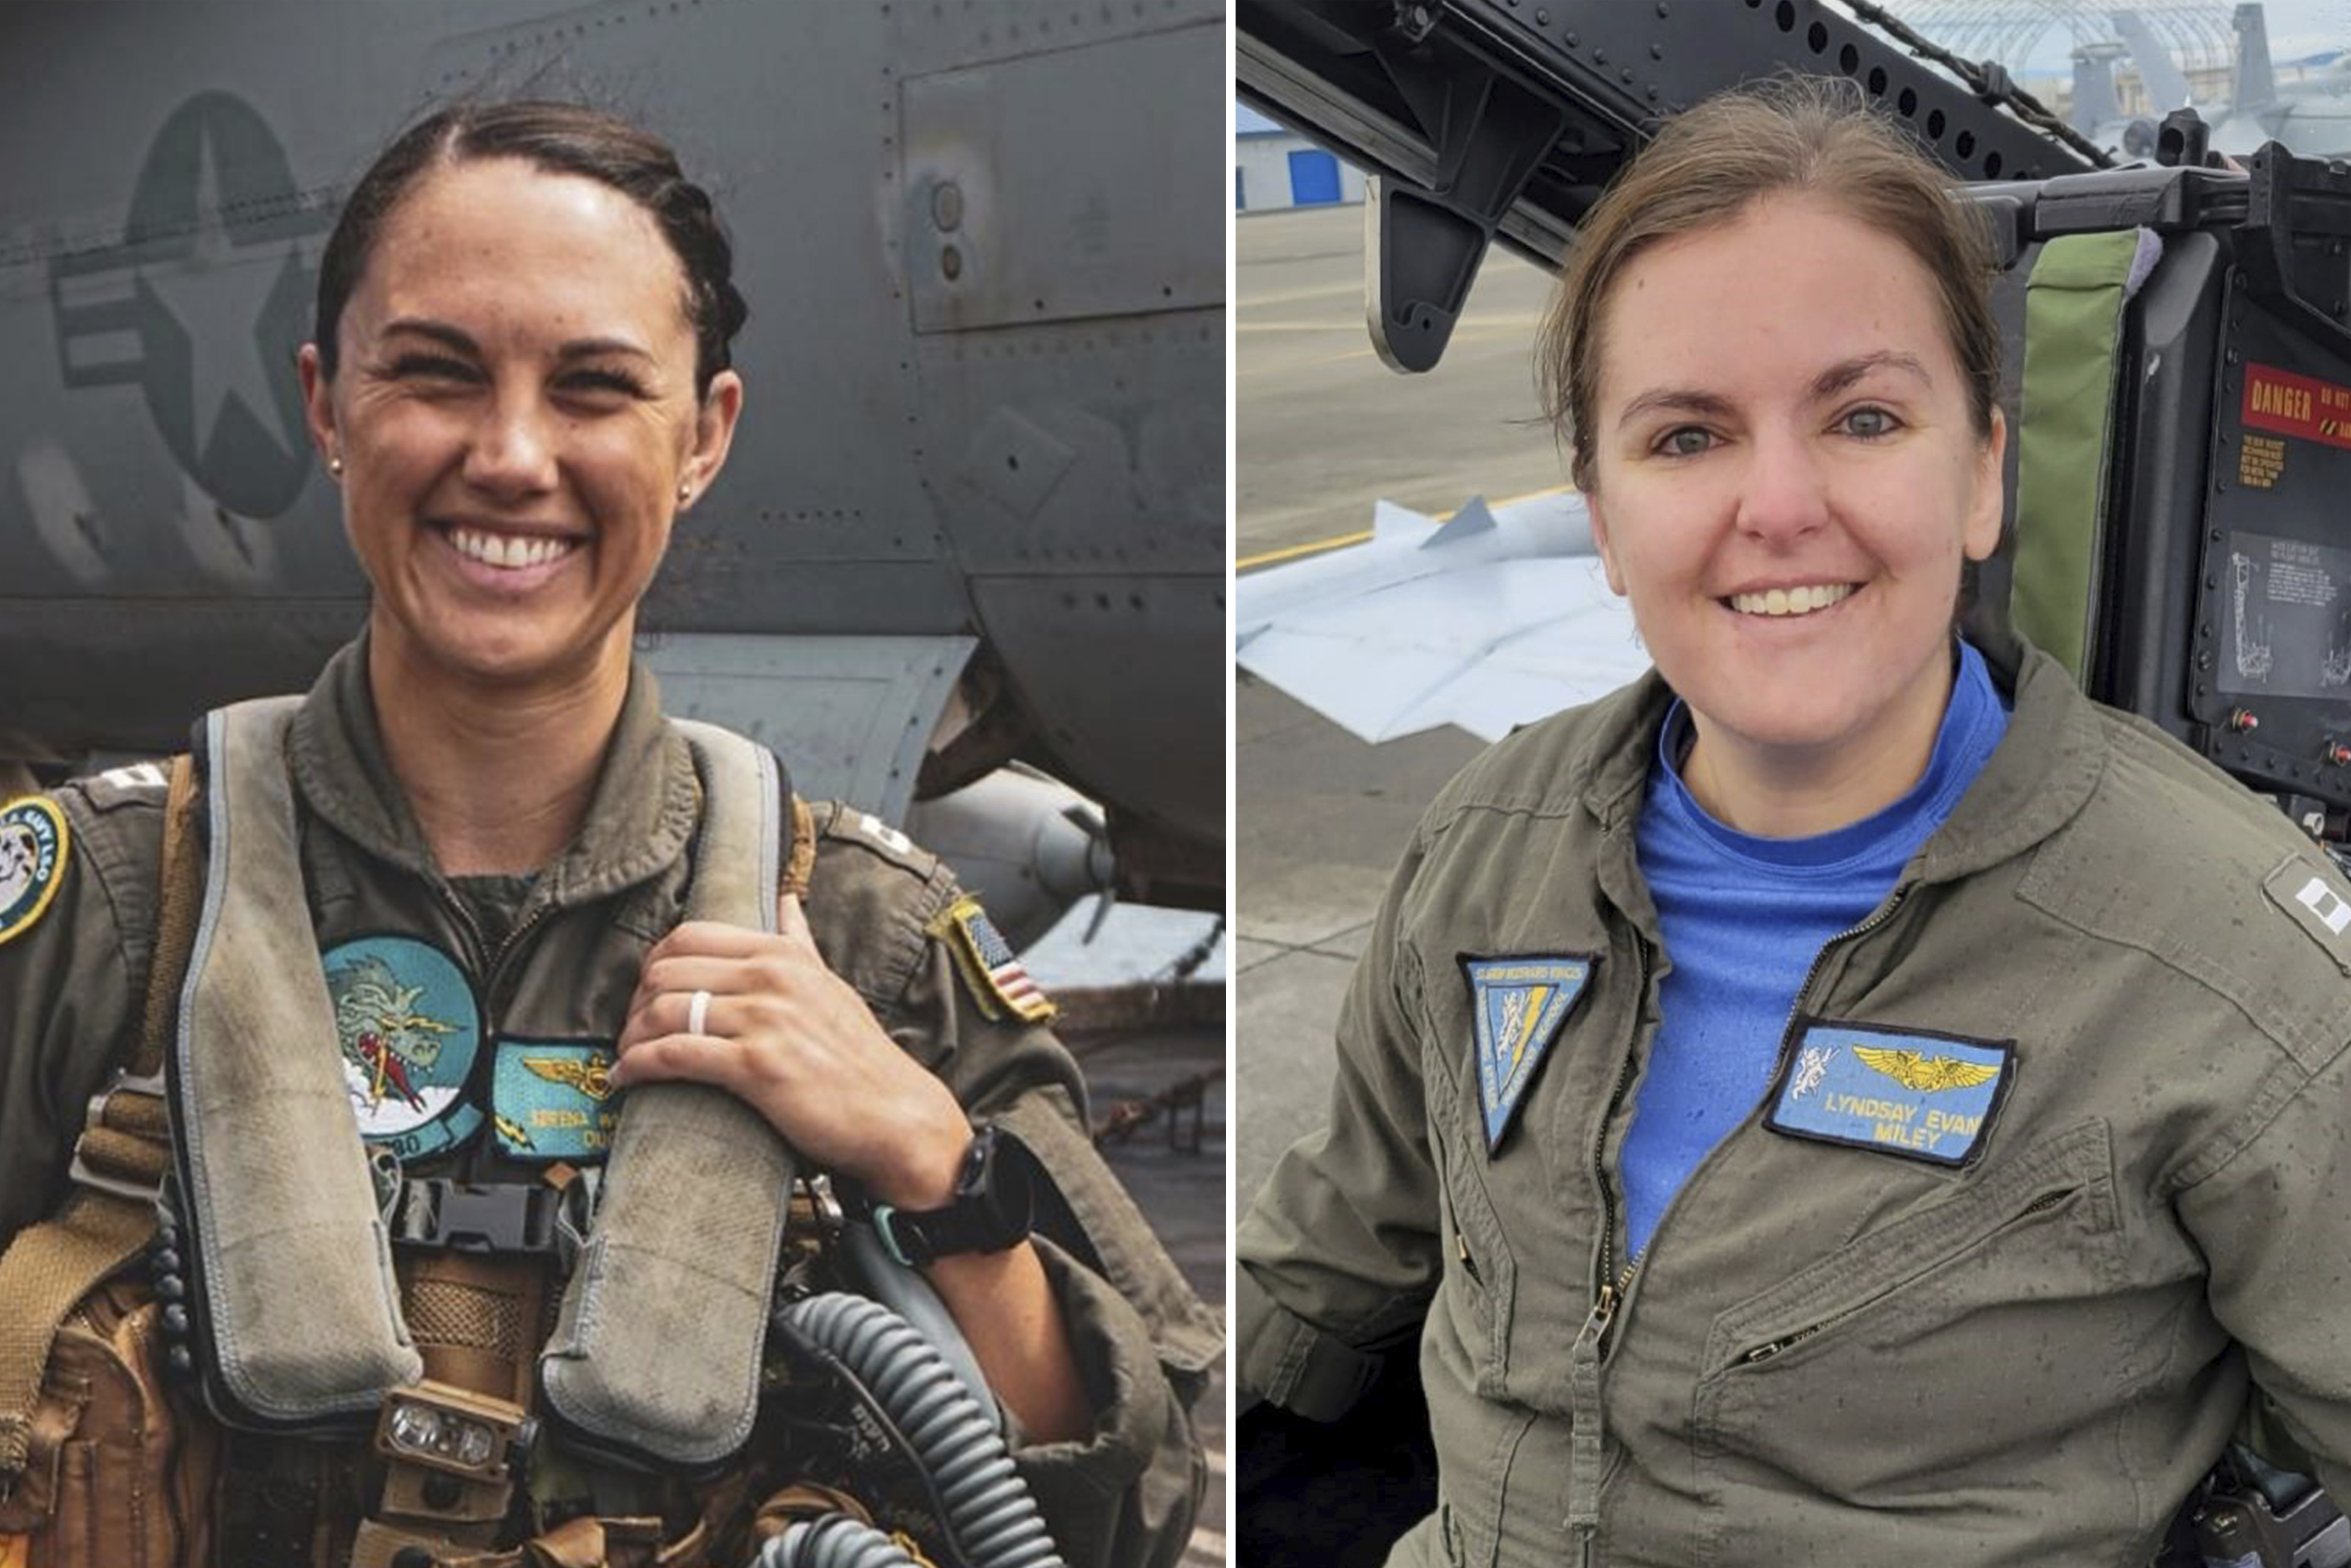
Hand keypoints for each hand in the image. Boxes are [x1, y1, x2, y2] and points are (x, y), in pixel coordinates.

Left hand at [608, 893, 972, 1207]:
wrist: (895, 1114)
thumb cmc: (860, 1057)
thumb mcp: (831, 985)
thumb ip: (800, 943)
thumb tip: (787, 901)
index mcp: (783, 954)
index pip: (690, 936)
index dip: (654, 964)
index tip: (647, 993)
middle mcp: (771, 978)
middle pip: (667, 971)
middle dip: (636, 1002)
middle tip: (631, 1030)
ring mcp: (764, 1020)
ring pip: (665, 1011)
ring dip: (631, 1037)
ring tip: (626, 1056)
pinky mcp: (756, 1066)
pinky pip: (675, 1055)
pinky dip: (639, 1066)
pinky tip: (626, 1079)